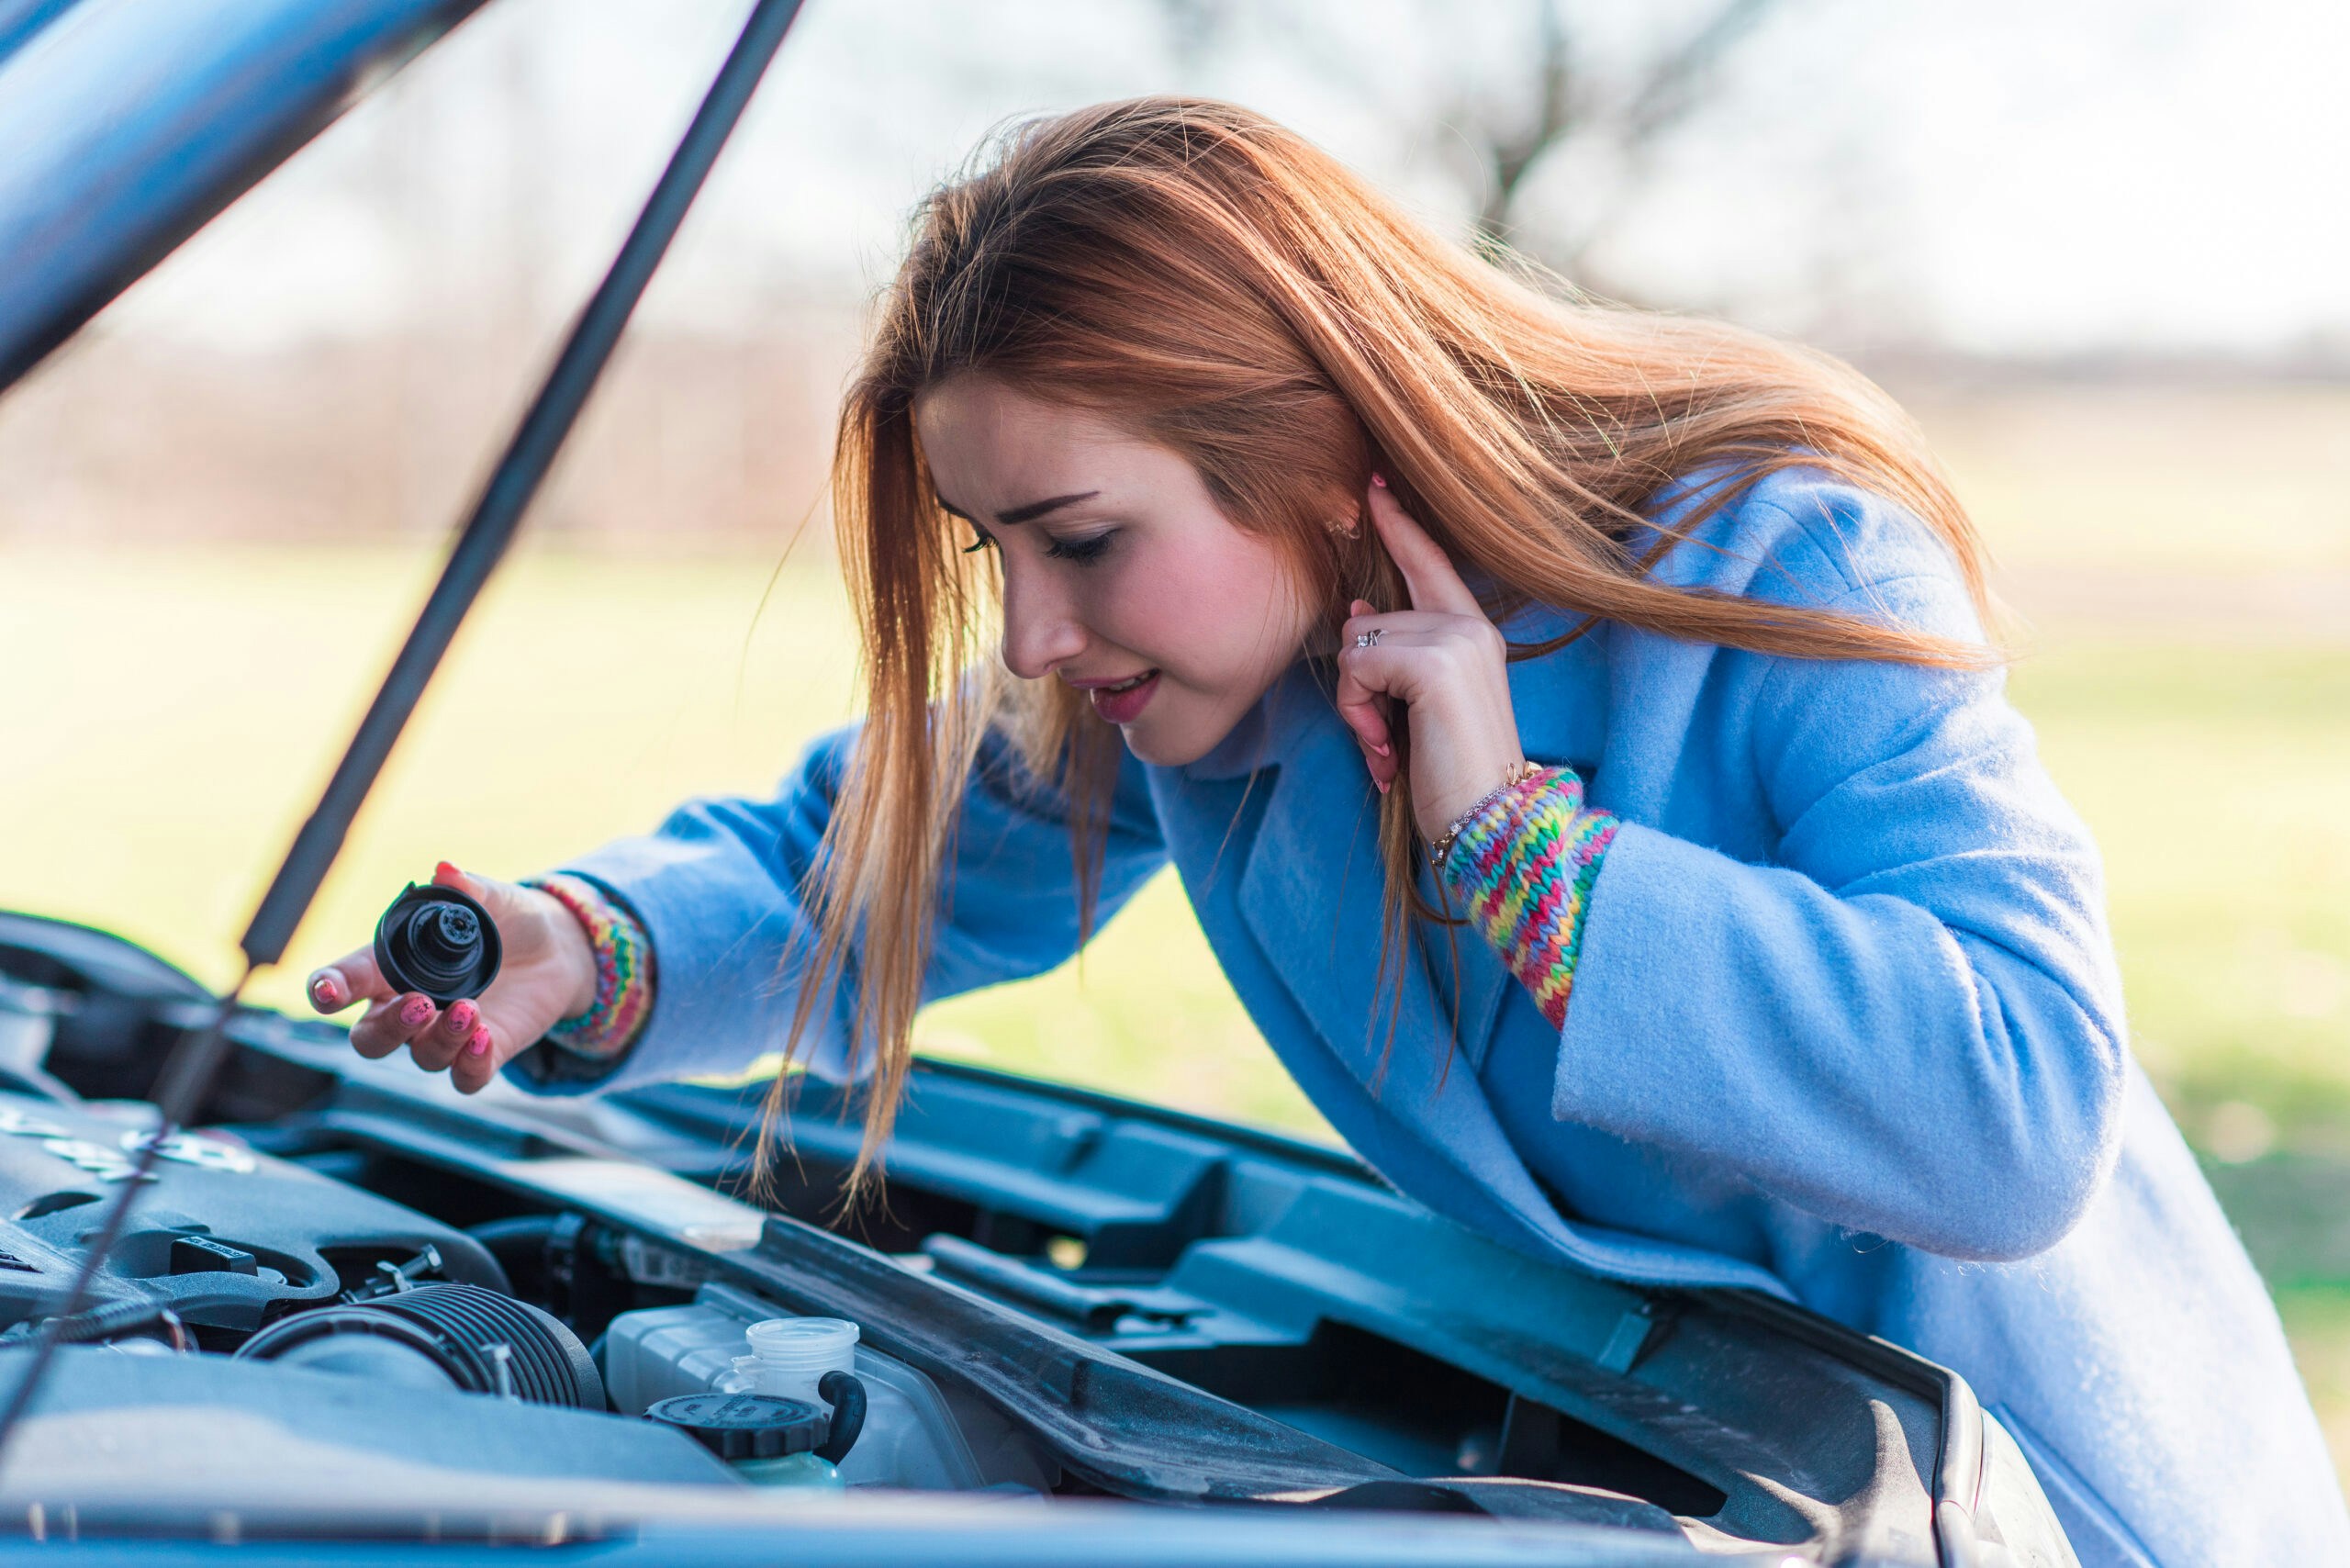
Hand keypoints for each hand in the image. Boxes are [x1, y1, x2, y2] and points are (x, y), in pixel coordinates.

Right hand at [305, 862, 595, 1093]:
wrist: (556, 947)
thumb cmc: (505, 919)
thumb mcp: (491, 898)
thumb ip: (466, 888)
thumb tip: (446, 870)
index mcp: (394, 966)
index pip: (348, 981)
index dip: (329, 987)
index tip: (326, 991)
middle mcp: (410, 1007)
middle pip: (371, 1037)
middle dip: (388, 1027)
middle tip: (420, 1003)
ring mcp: (445, 1034)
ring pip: (422, 1057)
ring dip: (441, 1038)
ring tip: (470, 1009)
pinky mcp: (482, 1053)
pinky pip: (466, 1078)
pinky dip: (471, 1065)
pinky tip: (485, 1039)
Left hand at [1335, 476, 1526, 841]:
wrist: (1492, 823)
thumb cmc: (1453, 777)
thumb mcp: (1417, 709)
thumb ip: (1394, 655)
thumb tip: (1356, 610)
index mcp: (1473, 632)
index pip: (1428, 562)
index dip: (1398, 524)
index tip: (1372, 483)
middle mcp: (1470, 625)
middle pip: (1368, 621)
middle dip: (1359, 686)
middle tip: (1387, 739)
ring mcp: (1456, 639)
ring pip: (1356, 645)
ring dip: (1357, 706)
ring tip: (1392, 747)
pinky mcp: (1434, 662)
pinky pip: (1358, 667)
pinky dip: (1359, 714)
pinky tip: (1389, 751)